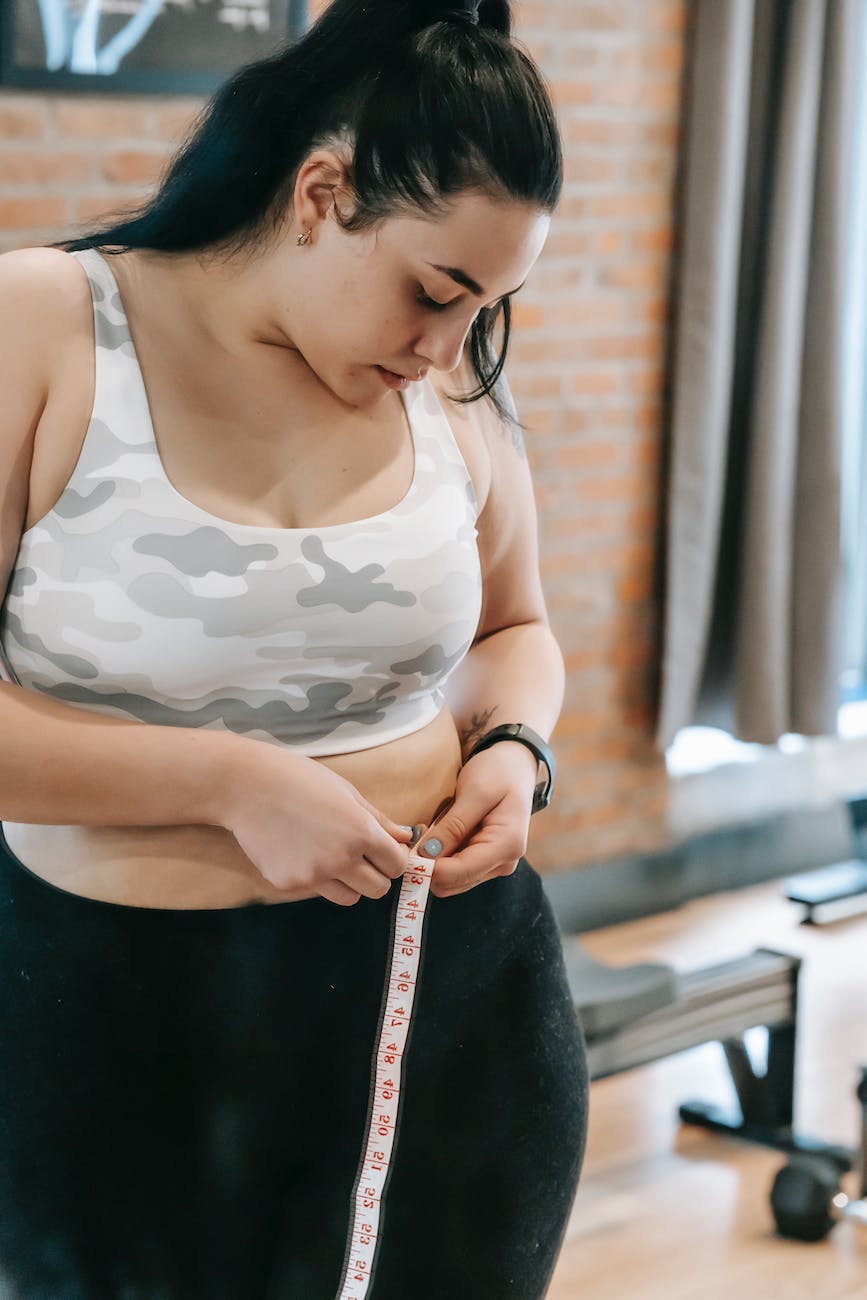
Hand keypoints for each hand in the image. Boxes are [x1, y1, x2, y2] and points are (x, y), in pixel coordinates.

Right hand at [218, 740, 413, 905]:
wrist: (247, 786)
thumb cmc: (299, 780)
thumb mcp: (346, 792)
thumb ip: (378, 821)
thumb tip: (406, 838)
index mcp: (361, 832)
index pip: (397, 865)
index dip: (393, 859)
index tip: (383, 852)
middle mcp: (340, 858)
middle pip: (378, 889)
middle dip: (375, 875)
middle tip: (360, 857)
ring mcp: (313, 875)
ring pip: (350, 898)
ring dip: (348, 883)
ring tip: (330, 855)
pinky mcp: (289, 884)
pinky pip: (317, 892)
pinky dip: (316, 879)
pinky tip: (301, 852)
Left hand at [414, 742, 537, 897]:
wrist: (513, 765)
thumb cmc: (498, 772)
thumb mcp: (475, 793)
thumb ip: (453, 827)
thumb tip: (427, 855)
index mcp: (507, 845)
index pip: (460, 872)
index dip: (429, 867)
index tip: (406, 851)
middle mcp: (504, 862)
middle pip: (454, 882)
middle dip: (430, 864)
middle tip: (417, 834)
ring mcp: (495, 864)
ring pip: (451, 880)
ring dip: (434, 861)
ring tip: (429, 830)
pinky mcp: (485, 861)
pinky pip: (455, 870)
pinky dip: (441, 857)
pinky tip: (438, 834)